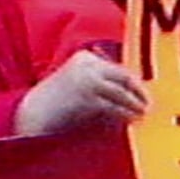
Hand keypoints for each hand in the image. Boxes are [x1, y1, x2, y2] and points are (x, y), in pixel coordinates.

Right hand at [15, 50, 148, 136]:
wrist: (31, 114)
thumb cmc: (53, 103)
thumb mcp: (75, 83)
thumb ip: (98, 82)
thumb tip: (129, 93)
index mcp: (84, 57)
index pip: (117, 67)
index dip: (133, 82)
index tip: (142, 92)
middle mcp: (87, 65)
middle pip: (124, 76)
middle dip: (139, 92)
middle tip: (147, 105)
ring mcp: (87, 80)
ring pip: (122, 92)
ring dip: (135, 105)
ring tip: (141, 115)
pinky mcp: (88, 98)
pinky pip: (114, 107)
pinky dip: (125, 115)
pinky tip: (130, 121)